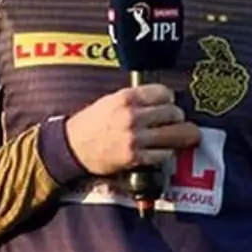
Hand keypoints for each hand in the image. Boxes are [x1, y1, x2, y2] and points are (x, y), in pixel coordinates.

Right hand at [65, 84, 200, 176]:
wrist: (71, 146)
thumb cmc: (92, 122)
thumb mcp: (111, 100)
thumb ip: (137, 99)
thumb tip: (164, 101)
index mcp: (126, 97)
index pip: (164, 93)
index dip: (169, 100)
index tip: (168, 105)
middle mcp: (132, 116)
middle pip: (173, 113)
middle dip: (178, 119)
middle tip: (176, 123)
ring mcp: (134, 137)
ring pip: (174, 134)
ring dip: (180, 137)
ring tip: (180, 138)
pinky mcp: (133, 157)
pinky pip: (163, 155)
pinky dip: (166, 154)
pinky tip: (161, 152)